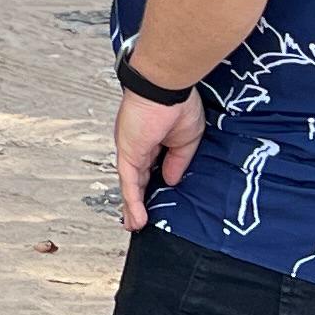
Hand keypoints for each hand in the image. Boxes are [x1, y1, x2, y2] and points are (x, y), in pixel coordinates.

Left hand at [114, 88, 208, 229]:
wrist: (166, 89)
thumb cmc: (178, 104)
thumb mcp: (186, 139)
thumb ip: (177, 161)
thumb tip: (171, 180)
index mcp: (152, 139)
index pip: (150, 167)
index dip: (152, 183)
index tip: (156, 198)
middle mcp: (138, 146)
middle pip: (136, 178)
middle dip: (137, 199)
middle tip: (137, 218)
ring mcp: (131, 151)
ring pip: (130, 185)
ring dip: (132, 207)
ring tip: (135, 225)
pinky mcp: (128, 155)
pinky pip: (129, 183)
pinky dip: (132, 202)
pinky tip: (136, 219)